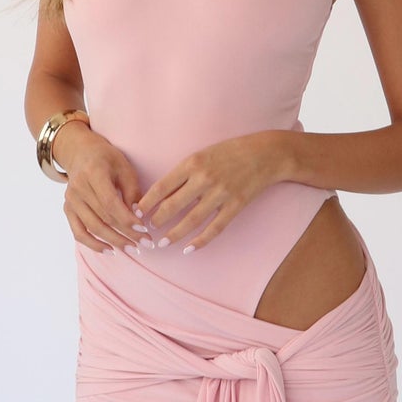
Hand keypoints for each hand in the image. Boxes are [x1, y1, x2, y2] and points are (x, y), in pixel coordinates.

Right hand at [58, 128, 146, 252]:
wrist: (80, 152)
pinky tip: (110, 251)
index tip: (143, 230)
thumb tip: (138, 217)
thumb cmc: (107, 159)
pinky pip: (79, 232)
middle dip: (126, 233)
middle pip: (103, 217)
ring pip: (92, 227)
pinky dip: (93, 244)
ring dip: (114, 242)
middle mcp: (78, 188)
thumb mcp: (124, 167)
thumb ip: (132, 191)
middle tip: (145, 244)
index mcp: (93, 173)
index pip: (110, 203)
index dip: (126, 219)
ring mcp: (71, 200)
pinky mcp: (68, 209)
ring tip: (132, 249)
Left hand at [136, 133, 282, 250]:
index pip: (162, 187)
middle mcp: (204, 178)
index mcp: (192, 163)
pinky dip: (201, 241)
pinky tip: (189, 249)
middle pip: (173, 206)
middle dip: (157, 221)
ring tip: (162, 243)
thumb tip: (161, 196)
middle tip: (146, 231)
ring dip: (175, 234)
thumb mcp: (202, 154)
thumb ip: (183, 173)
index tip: (136, 212)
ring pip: (192, 220)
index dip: (146, 202)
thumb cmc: (229, 152)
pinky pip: (215, 228)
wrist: (265, 154)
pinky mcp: (235, 205)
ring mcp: (221, 193)